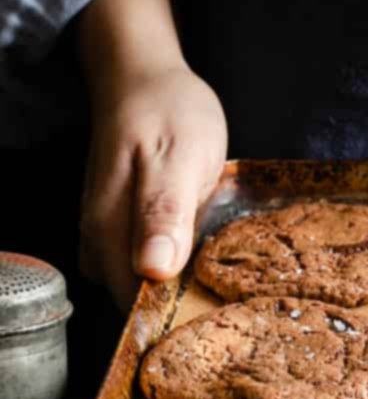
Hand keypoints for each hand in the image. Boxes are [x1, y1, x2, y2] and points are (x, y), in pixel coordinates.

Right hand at [77, 0, 227, 306]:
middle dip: (182, 311)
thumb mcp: (179, 157)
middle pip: (138, 303)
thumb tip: (153, 270)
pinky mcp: (119, 228)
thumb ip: (164, 213)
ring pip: (141, 286)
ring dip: (180, 289)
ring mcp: (106, 236)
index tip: (220, 321)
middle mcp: (100, 243)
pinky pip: (144, 265)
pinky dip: (174, 267)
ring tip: (226, 278)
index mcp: (111, 231)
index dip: (176, 320)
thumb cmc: (167, 112)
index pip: (137, 306)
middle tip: (235, 301)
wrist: (143, 78)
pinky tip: (204, 254)